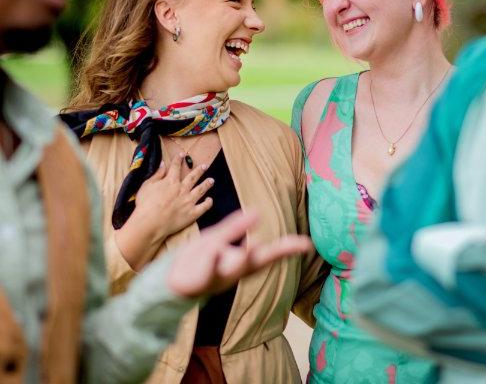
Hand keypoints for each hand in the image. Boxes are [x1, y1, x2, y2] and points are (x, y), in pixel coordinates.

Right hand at [134, 154, 212, 239]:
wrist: (150, 223)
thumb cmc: (145, 205)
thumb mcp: (147, 186)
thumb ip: (157, 175)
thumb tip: (163, 164)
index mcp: (171, 181)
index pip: (176, 167)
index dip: (179, 159)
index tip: (182, 154)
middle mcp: (182, 189)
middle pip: (193, 176)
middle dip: (200, 170)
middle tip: (205, 165)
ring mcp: (189, 201)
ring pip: (201, 189)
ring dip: (207, 184)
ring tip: (211, 180)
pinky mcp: (192, 213)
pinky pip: (204, 207)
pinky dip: (208, 203)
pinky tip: (210, 199)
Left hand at [167, 209, 312, 297]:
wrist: (167, 279)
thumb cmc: (196, 258)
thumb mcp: (216, 238)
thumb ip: (235, 227)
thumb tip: (258, 213)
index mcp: (240, 261)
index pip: (268, 253)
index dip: (287, 248)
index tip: (307, 244)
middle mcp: (232, 272)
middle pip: (257, 263)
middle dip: (276, 254)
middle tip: (296, 245)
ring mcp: (216, 279)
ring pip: (232, 269)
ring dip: (243, 259)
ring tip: (252, 249)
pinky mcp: (197, 283)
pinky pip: (206, 271)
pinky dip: (211, 261)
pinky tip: (215, 252)